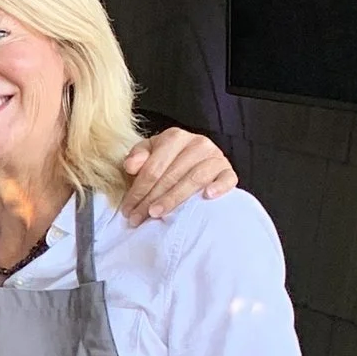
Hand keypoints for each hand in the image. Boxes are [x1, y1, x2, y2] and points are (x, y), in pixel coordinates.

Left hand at [118, 127, 236, 221]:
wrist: (196, 159)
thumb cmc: (167, 158)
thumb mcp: (149, 153)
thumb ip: (137, 156)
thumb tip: (131, 166)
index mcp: (174, 137)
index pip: (153, 168)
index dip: (138, 190)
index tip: (128, 209)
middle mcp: (197, 143)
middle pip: (171, 175)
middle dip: (150, 199)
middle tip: (138, 218)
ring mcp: (215, 156)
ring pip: (194, 179)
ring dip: (174, 198)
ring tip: (157, 214)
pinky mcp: (228, 170)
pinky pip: (227, 179)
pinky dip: (219, 187)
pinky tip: (207, 196)